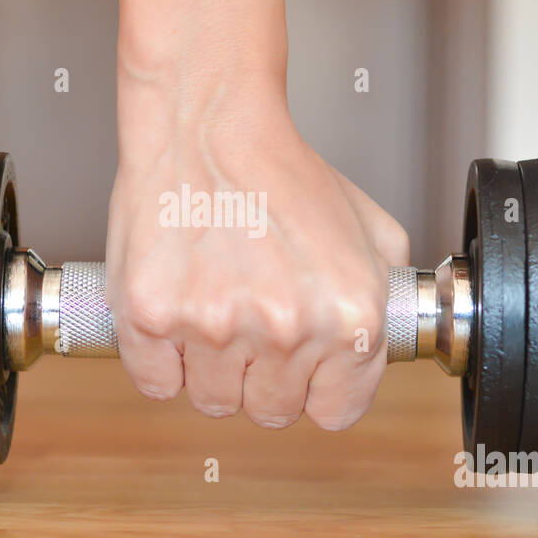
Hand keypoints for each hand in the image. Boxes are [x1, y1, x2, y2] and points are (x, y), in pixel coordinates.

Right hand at [106, 66, 409, 428]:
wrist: (209, 125)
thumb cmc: (282, 172)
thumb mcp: (371, 232)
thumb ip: (387, 299)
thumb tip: (385, 342)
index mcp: (349, 318)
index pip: (336, 413)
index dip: (316, 389)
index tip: (301, 368)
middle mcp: (287, 330)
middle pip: (272, 411)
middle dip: (263, 377)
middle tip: (250, 322)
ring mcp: (215, 327)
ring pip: (213, 401)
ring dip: (211, 369)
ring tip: (212, 306)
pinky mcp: (151, 317)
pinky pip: (157, 382)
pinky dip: (161, 359)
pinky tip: (175, 312)